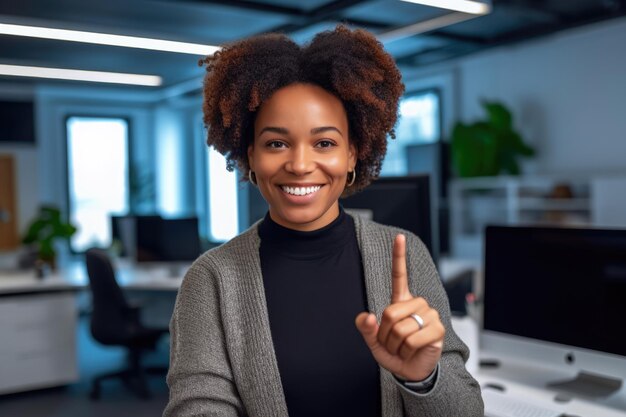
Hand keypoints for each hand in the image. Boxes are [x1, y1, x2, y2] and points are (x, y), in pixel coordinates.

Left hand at [355, 234, 444, 380]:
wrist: (411, 371)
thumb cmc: (394, 352)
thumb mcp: (373, 341)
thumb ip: (365, 328)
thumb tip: (368, 316)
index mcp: (401, 301)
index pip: (399, 275)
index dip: (399, 256)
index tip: (399, 237)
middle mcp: (417, 303)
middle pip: (390, 313)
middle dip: (385, 334)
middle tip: (393, 342)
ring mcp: (430, 314)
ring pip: (400, 328)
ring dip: (395, 344)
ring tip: (403, 347)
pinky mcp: (438, 329)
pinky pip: (412, 339)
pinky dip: (407, 350)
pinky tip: (413, 351)